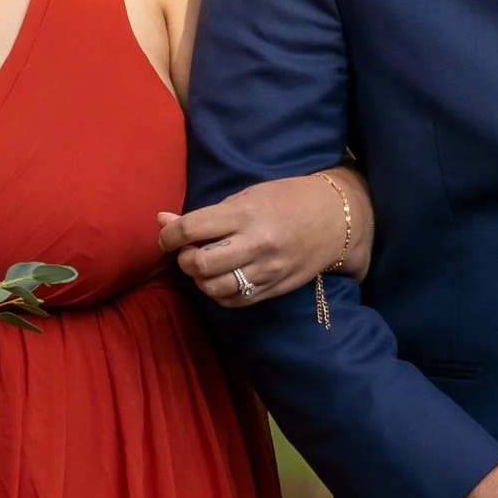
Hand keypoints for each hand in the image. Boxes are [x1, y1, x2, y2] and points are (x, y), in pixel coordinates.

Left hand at [158, 166, 372, 305]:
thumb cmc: (288, 199)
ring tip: (204, 267)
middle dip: (185, 260)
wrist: (336, 218)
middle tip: (188, 252)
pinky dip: (219, 294)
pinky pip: (235, 301)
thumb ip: (207, 214)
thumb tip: (162, 219)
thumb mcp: (247, 196)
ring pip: (215, 287)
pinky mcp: (275, 287)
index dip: (170, 235)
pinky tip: (221, 280)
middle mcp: (256, 243)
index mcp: (247, 213)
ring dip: (200, 280)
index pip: (192, 228)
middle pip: (201, 263)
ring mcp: (267, 269)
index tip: (167, 236)